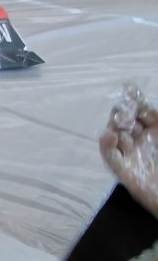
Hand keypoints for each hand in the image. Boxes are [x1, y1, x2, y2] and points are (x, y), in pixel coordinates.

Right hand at [99, 84, 157, 216]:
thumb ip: (155, 117)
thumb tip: (132, 91)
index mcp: (154, 131)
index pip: (141, 110)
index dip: (134, 99)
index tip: (128, 88)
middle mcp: (140, 141)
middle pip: (125, 120)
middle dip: (123, 111)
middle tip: (125, 106)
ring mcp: (131, 156)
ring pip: (115, 135)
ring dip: (114, 125)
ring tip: (119, 119)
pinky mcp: (124, 172)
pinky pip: (112, 158)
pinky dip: (107, 146)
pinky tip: (110, 135)